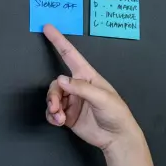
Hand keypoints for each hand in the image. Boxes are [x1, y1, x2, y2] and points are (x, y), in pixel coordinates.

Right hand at [42, 25, 142, 151]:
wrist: (116, 138)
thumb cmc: (116, 113)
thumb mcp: (102, 98)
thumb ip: (81, 88)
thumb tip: (60, 80)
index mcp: (87, 77)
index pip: (71, 55)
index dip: (59, 41)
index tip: (48, 27)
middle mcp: (78, 87)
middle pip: (56, 83)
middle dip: (52, 95)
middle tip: (56, 107)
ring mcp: (72, 101)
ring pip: (52, 98)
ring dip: (52, 106)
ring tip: (59, 117)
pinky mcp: (67, 115)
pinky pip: (52, 111)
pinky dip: (52, 116)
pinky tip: (59, 122)